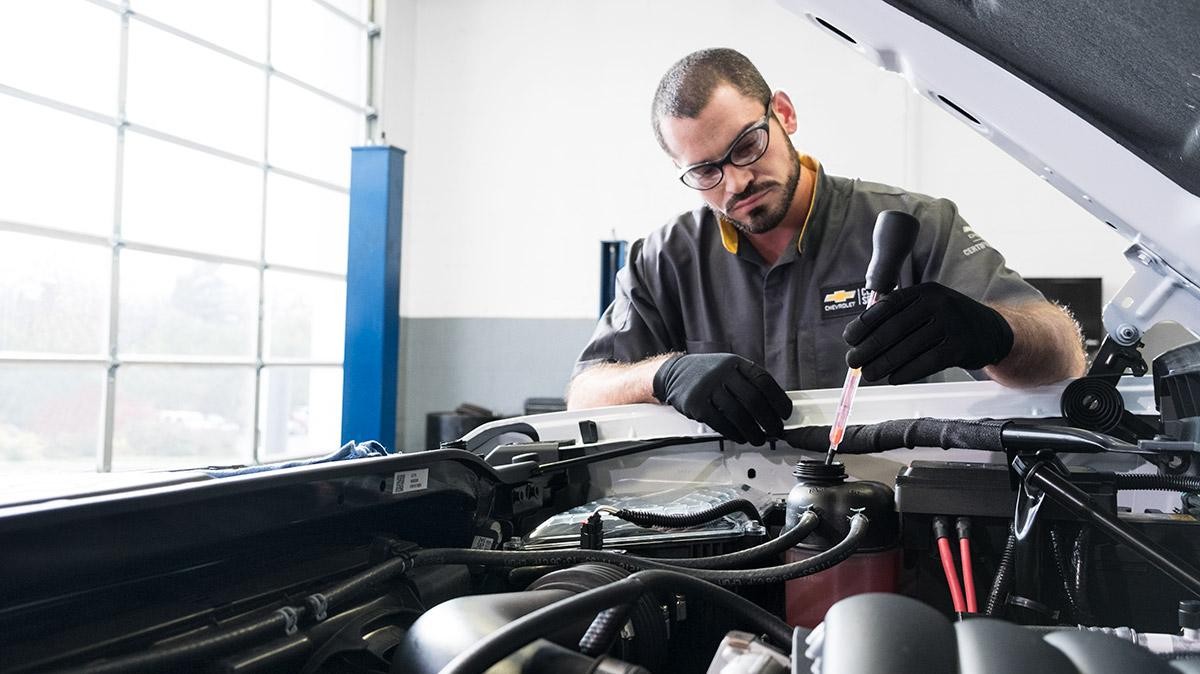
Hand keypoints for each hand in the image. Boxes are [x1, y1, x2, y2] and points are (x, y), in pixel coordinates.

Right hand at [652, 353, 791, 444]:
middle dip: (769, 420)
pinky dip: (734, 433)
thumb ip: (748, 382)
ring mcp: (708, 388)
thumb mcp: (729, 367)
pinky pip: (721, 423)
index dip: (778, 399)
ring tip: (759, 439)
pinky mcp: (697, 404)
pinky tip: (740, 437)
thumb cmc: (707, 373)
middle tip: (775, 431)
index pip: (763, 381)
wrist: (674, 373)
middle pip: (754, 400)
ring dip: (753, 431)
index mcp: (735, 363)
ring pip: (738, 414)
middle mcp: (722, 372)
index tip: (785, 414)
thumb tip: (774, 406)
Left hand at [843, 282, 1013, 384]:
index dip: (864, 323)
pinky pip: (926, 362)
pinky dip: (906, 372)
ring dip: (883, 364)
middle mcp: (939, 304)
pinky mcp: (961, 347)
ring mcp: (952, 325)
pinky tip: (893, 378)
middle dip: (869, 347)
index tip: (849, 338)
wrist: (992, 332)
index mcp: (925, 292)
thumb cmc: (949, 321)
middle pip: (894, 329)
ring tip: (868, 374)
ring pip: (908, 348)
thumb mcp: (927, 307)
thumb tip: (859, 338)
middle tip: (853, 361)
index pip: (888, 306)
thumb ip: (898, 316)